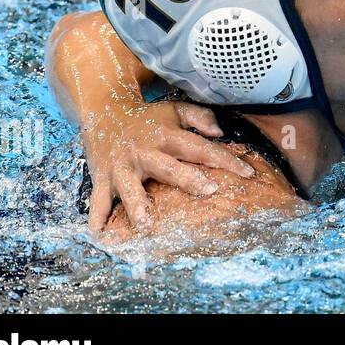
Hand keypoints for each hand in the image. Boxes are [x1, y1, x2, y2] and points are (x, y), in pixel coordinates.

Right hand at [81, 98, 253, 234]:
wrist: (104, 110)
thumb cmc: (148, 116)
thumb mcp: (175, 109)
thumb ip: (200, 117)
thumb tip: (221, 133)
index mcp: (166, 135)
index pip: (201, 148)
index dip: (224, 160)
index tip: (247, 173)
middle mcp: (145, 152)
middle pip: (169, 167)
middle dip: (188, 179)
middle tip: (208, 191)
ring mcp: (122, 166)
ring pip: (130, 188)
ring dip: (138, 206)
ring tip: (147, 225)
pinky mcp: (102, 177)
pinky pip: (98, 200)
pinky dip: (97, 218)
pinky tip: (99, 235)